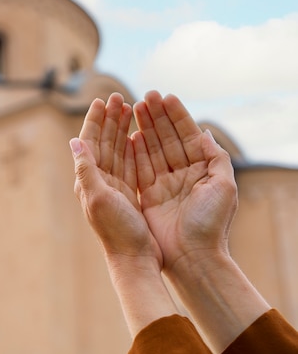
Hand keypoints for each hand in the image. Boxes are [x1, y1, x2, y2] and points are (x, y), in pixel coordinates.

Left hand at [71, 93, 161, 265]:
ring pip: (117, 150)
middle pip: (103, 142)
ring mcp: (113, 187)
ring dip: (121, 129)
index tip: (101, 100)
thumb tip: (74, 140)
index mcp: (88, 179)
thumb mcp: (99, 198)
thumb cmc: (116, 231)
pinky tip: (137, 136)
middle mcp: (98, 181)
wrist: (133, 258)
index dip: (95, 120)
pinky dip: (132, 148)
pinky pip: (129, 164)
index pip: (89, 142)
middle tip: (118, 97)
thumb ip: (86, 169)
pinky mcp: (128, 193)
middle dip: (109, 119)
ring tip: (128, 109)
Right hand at [131, 91, 237, 270]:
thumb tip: (204, 132)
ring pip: (152, 149)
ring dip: (144, 128)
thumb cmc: (211, 223)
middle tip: (146, 96)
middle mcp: (182, 174)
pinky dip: (135, 151)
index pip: (186, 135)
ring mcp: (164, 184)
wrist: (192, 257)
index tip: (165, 96)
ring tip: (134, 107)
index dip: (176, 115)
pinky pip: (140, 168)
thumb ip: (215, 157)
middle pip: (167, 138)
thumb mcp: (223, 186)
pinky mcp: (148, 196)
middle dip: (157, 116)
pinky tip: (130, 135)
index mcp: (202, 170)